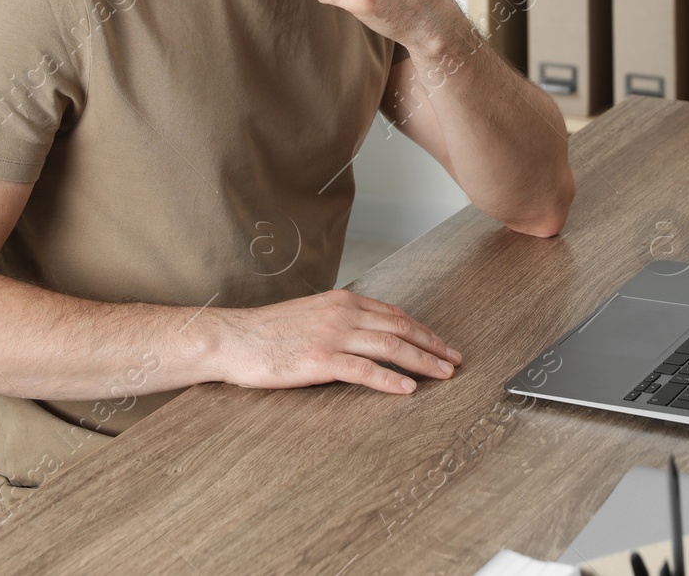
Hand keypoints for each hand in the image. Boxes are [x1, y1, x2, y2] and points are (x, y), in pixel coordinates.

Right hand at [210, 287, 462, 394]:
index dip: (423, 330)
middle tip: (455, 360)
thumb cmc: (268, 332)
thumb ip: (342, 321)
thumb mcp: (313, 315)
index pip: (394, 314)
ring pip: (390, 347)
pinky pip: (364, 370)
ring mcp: (333, 335)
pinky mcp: (320, 360)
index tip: (441, 344)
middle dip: (432, 345)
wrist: (233, 338)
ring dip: (422, 361)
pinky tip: (407, 388)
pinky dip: (390, 379)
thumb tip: (368, 335)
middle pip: (400, 329)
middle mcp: (343, 313)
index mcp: (343, 300)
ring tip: (443, 374)